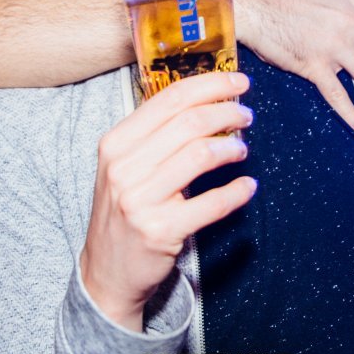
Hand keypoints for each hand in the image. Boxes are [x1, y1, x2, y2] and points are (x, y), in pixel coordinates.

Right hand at [80, 72, 255, 329]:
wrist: (107, 271)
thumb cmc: (124, 210)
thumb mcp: (124, 166)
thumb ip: (155, 135)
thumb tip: (207, 101)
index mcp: (116, 143)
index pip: (169, 98)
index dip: (211, 84)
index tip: (238, 82)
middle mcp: (123, 167)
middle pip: (189, 122)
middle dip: (227, 112)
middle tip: (246, 115)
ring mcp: (140, 200)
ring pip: (201, 155)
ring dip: (232, 147)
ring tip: (242, 149)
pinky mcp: (160, 231)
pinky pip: (212, 203)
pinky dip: (236, 192)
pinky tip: (247, 186)